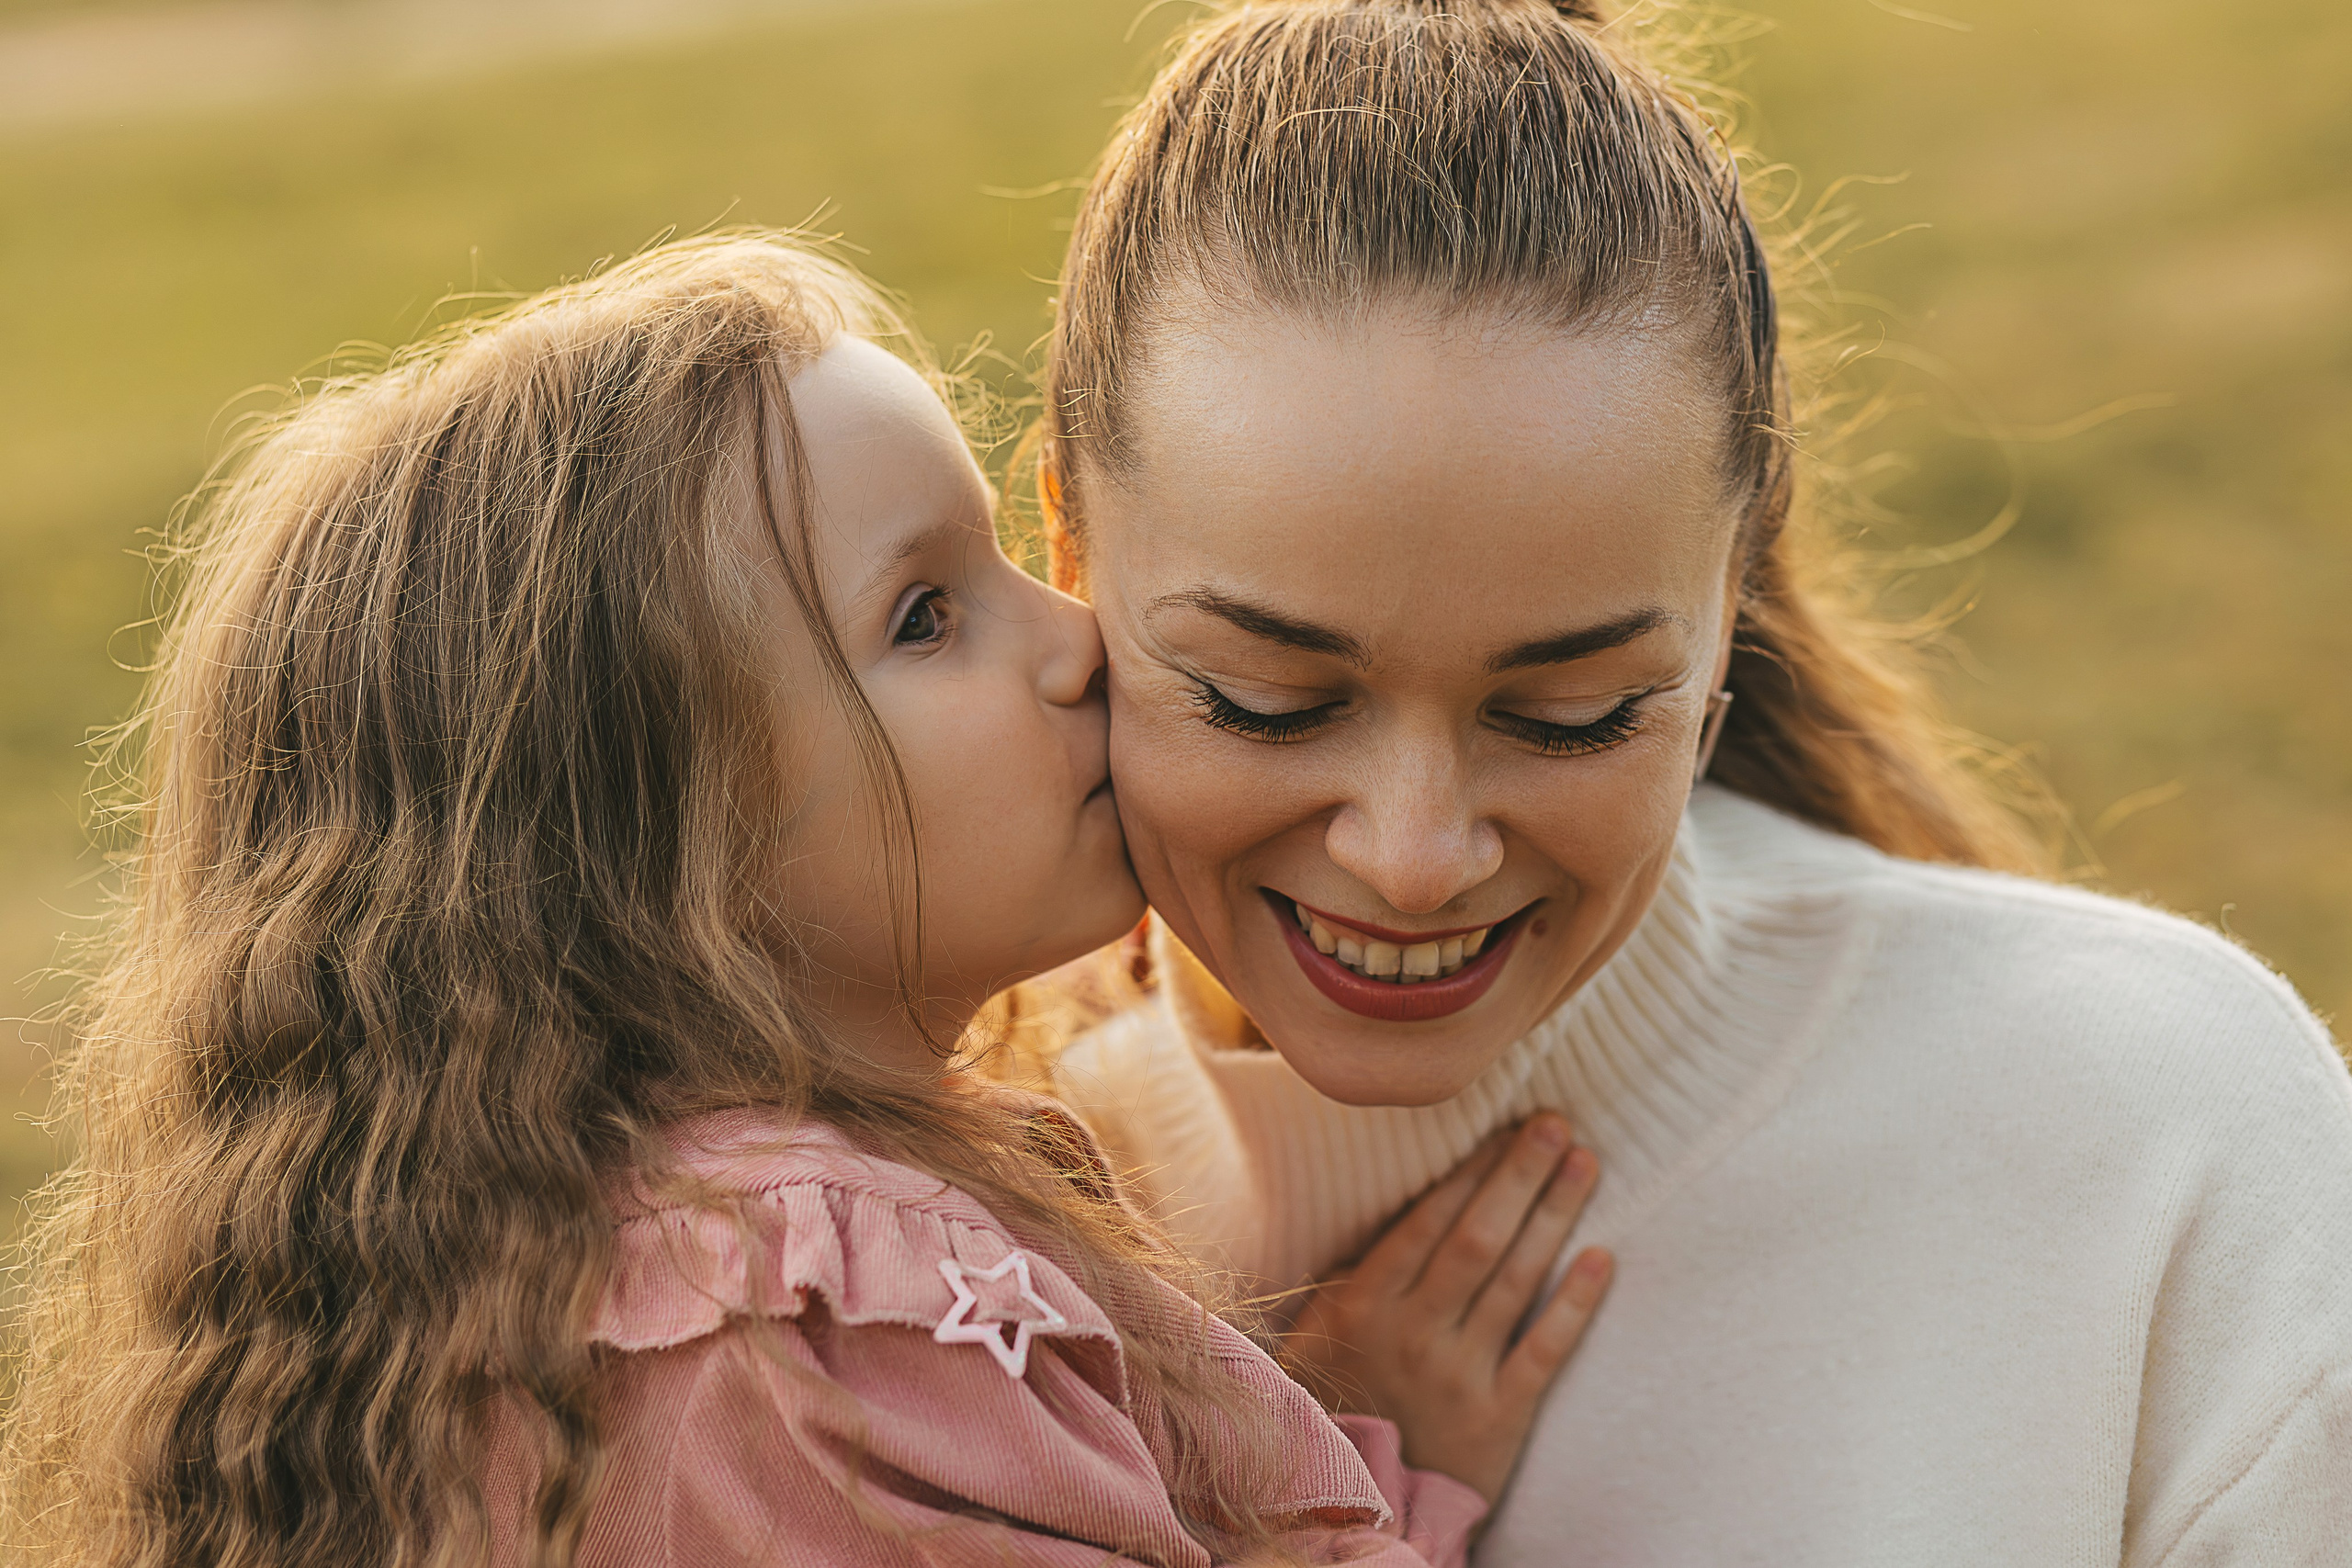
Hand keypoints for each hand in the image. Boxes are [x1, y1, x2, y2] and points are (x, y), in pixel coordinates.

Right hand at [1281, 1115, 1610, 1504]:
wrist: (1349, 1508)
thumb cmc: (1332, 1405)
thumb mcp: (1314, 1335)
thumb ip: (1351, 1277)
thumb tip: (1402, 1212)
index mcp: (1363, 1305)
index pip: (1430, 1220)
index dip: (1473, 1169)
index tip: (1506, 1125)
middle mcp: (1414, 1333)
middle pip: (1480, 1239)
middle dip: (1521, 1175)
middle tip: (1558, 1125)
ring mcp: (1459, 1376)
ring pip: (1516, 1282)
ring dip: (1554, 1217)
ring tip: (1586, 1165)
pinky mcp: (1499, 1419)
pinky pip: (1545, 1352)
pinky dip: (1576, 1304)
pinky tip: (1603, 1259)